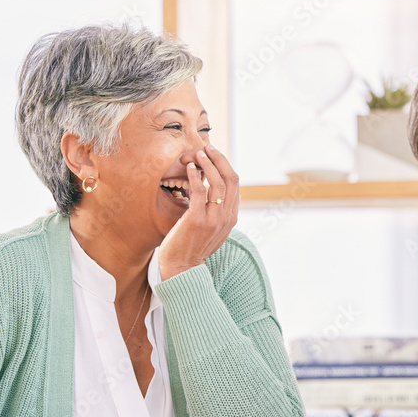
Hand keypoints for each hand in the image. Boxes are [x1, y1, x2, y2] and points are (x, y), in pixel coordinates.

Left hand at [158, 144, 239, 279]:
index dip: (225, 166)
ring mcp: (213, 219)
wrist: (183, 268)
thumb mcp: (212, 228)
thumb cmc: (192, 247)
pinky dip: (195, 176)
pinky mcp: (197, 220)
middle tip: (208, 148)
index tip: (214, 155)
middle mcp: (226, 217)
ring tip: (198, 153)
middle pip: (230, 179)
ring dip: (208, 164)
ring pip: (218, 183)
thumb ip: (216, 212)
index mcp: (231, 217)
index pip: (235, 185)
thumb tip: (211, 191)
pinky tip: (190, 168)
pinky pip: (199, 191)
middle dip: (220, 159)